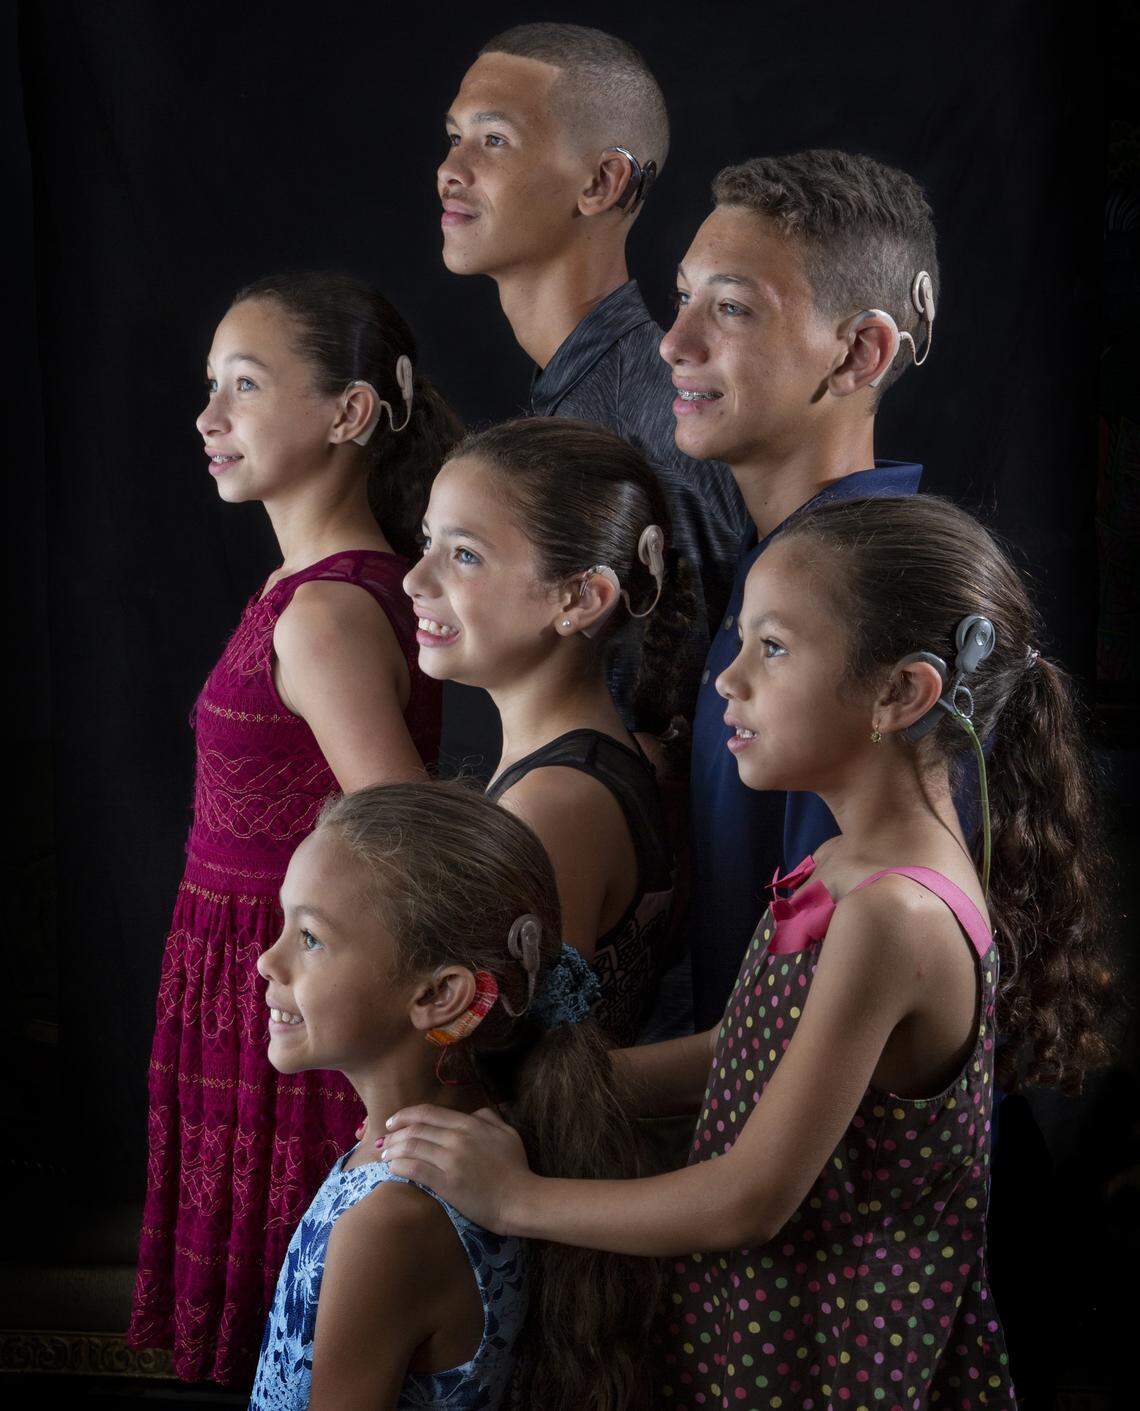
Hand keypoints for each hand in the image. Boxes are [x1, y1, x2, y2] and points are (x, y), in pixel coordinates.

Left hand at [379, 1105, 533, 1233]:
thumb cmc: (516, 1168)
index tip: (393, 1121)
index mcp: (470, 1124)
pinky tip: (392, 1167)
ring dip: (392, 1149)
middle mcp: (457, 1138)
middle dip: (394, 1133)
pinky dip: (399, 1165)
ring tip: (384, 1154)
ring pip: (411, 1147)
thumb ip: (489, 1117)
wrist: (521, 1199)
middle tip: (384, 1140)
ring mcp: (451, 1160)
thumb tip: (473, 1113)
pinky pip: (415, 1169)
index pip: (428, 1113)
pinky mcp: (447, 1183)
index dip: (405, 1115)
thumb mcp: (508, 1133)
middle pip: (415, 1129)